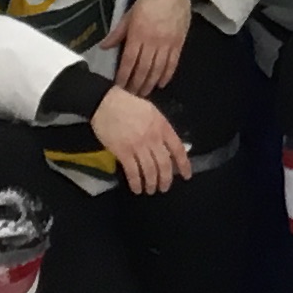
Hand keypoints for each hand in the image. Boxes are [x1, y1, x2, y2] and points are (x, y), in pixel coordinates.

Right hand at [90, 79, 189, 193]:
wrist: (106, 103)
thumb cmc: (129, 105)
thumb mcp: (152, 112)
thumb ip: (161, 129)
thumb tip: (169, 147)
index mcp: (162, 126)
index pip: (178, 149)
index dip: (184, 165)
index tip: (186, 175)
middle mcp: (153, 137)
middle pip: (165, 164)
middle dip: (166, 179)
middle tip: (164, 187)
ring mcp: (138, 145)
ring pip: (150, 170)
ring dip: (151, 183)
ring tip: (150, 190)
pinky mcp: (122, 152)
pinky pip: (133, 171)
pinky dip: (136, 182)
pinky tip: (137, 188)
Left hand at [107, 0, 192, 98]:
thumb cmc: (149, 1)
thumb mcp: (129, 14)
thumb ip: (118, 32)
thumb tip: (104, 47)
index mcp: (138, 35)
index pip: (129, 61)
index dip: (124, 76)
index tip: (119, 87)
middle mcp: (152, 43)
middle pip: (143, 69)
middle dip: (136, 84)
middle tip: (131, 95)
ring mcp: (167, 45)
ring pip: (157, 70)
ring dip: (150, 84)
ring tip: (144, 93)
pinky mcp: (179, 44)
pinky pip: (172, 64)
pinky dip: (167, 75)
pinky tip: (161, 83)